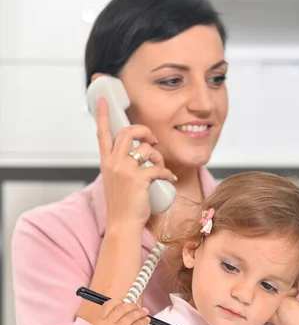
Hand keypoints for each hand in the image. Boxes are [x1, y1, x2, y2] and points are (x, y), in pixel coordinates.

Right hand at [93, 299, 149, 324]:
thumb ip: (110, 321)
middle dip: (132, 306)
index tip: (126, 302)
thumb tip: (126, 308)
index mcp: (98, 323)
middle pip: (121, 308)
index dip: (119, 301)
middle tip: (138, 308)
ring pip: (131, 315)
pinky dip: (144, 321)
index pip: (108, 305)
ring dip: (140, 313)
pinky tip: (146, 321)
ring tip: (145, 313)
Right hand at [96, 97, 176, 228]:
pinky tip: (169, 179)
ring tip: (160, 167)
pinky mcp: (138, 179)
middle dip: (145, 131)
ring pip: (146, 149)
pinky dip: (167, 173)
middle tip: (152, 140)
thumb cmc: (122, 206)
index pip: (103, 133)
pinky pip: (158, 167)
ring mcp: (125, 170)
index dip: (104, 115)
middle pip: (129, 132)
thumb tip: (138, 153)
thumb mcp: (115, 181)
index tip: (103, 99)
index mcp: (106, 162)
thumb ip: (121, 166)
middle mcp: (113, 163)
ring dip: (158, 156)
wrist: (122, 225)